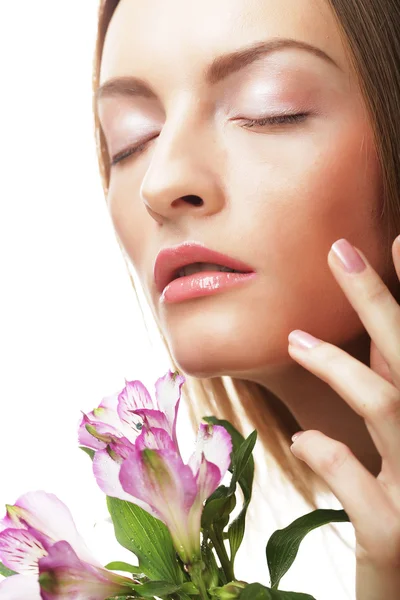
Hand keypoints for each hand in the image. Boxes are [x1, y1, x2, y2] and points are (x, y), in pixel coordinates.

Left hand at [287, 237, 399, 599]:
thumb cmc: (399, 508)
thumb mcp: (395, 446)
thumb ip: (381, 397)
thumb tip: (348, 344)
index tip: (395, 238)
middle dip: (379, 301)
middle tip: (341, 250)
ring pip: (388, 408)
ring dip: (338, 367)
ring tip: (295, 340)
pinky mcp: (397, 536)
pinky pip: (361, 488)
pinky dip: (329, 455)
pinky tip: (304, 439)